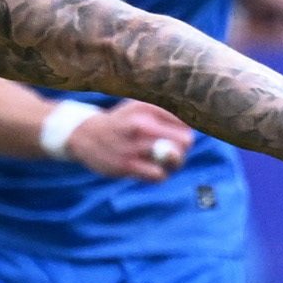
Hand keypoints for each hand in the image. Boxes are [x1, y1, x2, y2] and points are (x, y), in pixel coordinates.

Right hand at [61, 99, 190, 180]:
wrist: (85, 136)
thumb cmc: (121, 123)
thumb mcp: (140, 107)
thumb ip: (168, 113)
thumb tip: (197, 125)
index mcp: (148, 107)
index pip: (186, 120)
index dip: (186, 129)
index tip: (175, 133)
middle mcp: (140, 124)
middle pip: (185, 140)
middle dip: (183, 148)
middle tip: (173, 150)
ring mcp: (133, 145)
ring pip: (174, 158)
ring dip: (173, 163)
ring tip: (163, 161)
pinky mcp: (125, 165)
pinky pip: (158, 175)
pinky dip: (159, 175)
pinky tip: (151, 170)